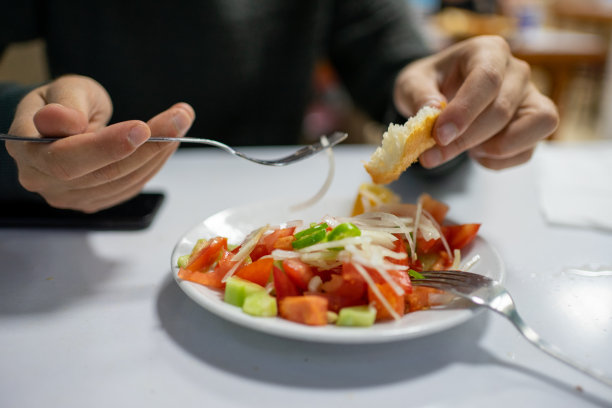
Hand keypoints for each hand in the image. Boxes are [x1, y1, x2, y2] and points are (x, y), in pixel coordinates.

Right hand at [6, 74, 194, 212]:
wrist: (63, 121)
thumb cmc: (62, 101)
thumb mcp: (63, 88)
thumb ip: (65, 104)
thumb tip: (65, 121)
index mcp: (26, 149)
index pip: (66, 158)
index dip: (106, 147)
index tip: (142, 128)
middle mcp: (43, 180)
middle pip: (103, 174)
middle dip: (148, 147)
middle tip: (179, 119)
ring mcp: (70, 196)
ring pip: (124, 181)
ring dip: (160, 153)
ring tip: (180, 121)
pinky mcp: (94, 200)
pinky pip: (131, 187)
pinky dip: (155, 163)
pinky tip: (169, 140)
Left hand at [393, 35, 558, 169]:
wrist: (442, 93)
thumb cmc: (430, 84)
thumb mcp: (412, 83)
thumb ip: (419, 96)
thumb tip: (434, 111)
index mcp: (489, 51)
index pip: (487, 79)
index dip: (464, 111)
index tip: (439, 136)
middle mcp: (517, 71)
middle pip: (501, 111)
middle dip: (464, 139)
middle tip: (431, 155)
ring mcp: (531, 98)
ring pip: (527, 130)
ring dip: (489, 149)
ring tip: (462, 146)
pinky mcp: (536, 125)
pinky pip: (526, 152)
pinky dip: (497, 162)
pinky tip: (475, 153)